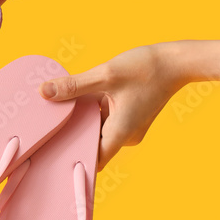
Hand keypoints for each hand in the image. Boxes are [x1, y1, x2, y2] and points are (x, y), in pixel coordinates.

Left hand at [40, 44, 185, 167]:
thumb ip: (74, 85)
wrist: (176, 61)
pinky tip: (75, 96)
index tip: (51, 152)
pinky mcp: (129, 114)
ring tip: (54, 109)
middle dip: (71, 134)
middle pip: (92, 142)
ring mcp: (128, 125)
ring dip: (80, 118)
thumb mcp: (105, 74)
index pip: (93, 158)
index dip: (74, 158)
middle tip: (45, 127)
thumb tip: (44, 92)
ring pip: (97, 126)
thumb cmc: (145, 68)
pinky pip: (105, 116)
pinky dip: (91, 108)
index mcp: (121, 132)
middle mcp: (126, 134)